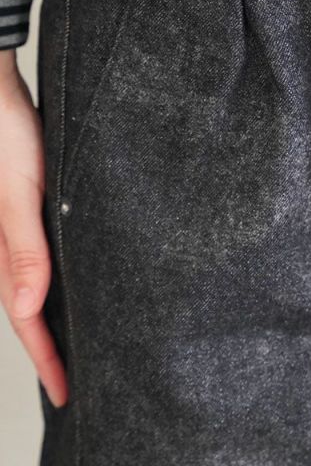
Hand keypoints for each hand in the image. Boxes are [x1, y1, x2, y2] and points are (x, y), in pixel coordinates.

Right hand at [0, 49, 66, 405]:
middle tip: (76, 383)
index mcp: (2, 253)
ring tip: (79, 344)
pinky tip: (73, 283)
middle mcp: (8, 247)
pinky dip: (54, 281)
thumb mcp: (19, 196)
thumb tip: (27, 310)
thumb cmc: (7, 140)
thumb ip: (24, 250)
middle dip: (50, 350)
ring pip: (36, 286)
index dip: (47, 359)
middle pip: (30, 311)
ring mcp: (18, 230)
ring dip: (53, 318)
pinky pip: (40, 257)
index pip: (27, 321)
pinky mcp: (31, 209)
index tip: (68, 394)